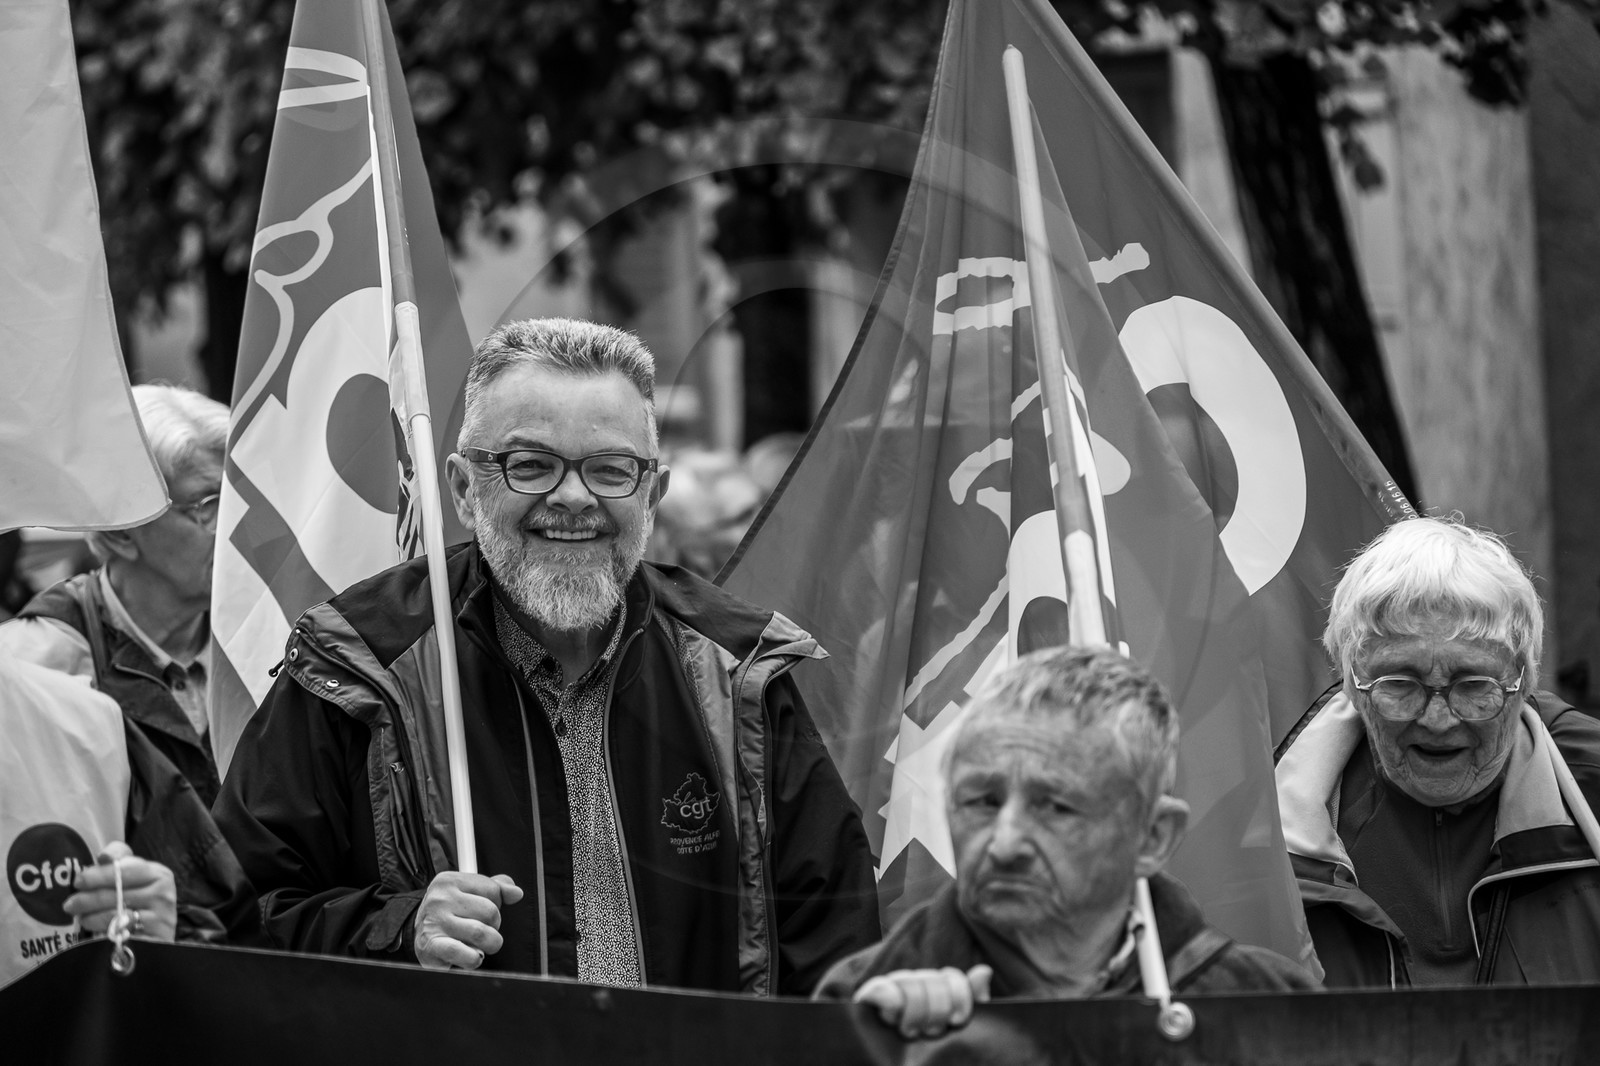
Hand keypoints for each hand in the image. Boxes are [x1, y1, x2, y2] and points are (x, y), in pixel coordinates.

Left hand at [63, 841, 177, 942]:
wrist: (154, 939)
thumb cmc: (139, 905)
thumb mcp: (133, 882)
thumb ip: (120, 862)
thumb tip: (103, 856)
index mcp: (159, 874)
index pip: (126, 868)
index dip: (99, 874)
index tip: (79, 881)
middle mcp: (164, 892)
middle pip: (119, 889)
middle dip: (88, 896)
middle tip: (69, 904)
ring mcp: (162, 914)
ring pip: (117, 909)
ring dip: (91, 913)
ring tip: (79, 916)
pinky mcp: (155, 935)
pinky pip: (120, 928)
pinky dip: (101, 927)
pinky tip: (91, 926)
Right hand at [413, 871, 523, 970]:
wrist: (418, 936)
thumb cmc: (449, 913)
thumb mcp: (469, 892)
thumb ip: (496, 887)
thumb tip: (516, 893)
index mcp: (449, 881)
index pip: (493, 889)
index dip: (496, 904)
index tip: (482, 912)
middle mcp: (440, 899)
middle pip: (491, 912)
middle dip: (493, 926)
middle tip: (481, 930)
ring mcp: (435, 923)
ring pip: (482, 933)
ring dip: (488, 944)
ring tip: (479, 945)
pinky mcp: (432, 947)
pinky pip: (467, 954)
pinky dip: (475, 959)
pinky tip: (471, 956)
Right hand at [853, 964, 993, 1038]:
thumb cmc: (933, 1058)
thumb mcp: (957, 1031)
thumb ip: (972, 1002)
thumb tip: (983, 971)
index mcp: (934, 991)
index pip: (950, 976)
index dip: (959, 995)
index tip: (958, 1020)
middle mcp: (912, 986)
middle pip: (930, 978)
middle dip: (937, 1010)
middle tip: (932, 1033)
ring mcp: (889, 992)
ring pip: (908, 981)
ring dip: (915, 1010)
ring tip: (912, 1033)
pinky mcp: (867, 1002)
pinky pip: (879, 987)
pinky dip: (889, 997)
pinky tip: (894, 1016)